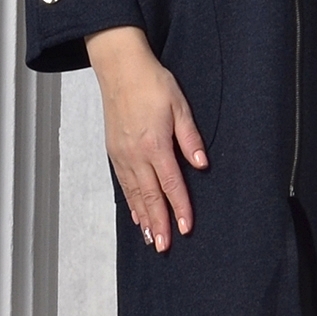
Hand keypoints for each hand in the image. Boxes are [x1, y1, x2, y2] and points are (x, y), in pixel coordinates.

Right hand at [85, 26, 206, 251]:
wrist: (120, 68)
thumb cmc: (152, 84)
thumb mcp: (179, 106)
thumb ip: (190, 138)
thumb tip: (202, 164)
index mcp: (154, 144)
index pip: (170, 184)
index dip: (180, 208)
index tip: (186, 229)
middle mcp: (135, 155)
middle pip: (149, 197)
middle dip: (159, 224)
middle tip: (165, 247)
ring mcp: (122, 155)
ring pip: (134, 194)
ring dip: (144, 219)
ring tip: (152, 239)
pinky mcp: (114, 152)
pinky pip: (124, 184)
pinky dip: (131, 203)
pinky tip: (137, 216)